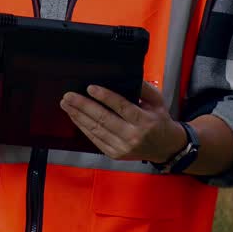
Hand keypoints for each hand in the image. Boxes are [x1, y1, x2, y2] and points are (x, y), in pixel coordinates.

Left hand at [60, 81, 185, 162]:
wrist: (165, 148)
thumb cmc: (160, 121)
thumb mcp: (158, 101)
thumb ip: (144, 88)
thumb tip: (125, 77)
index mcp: (145, 121)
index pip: (121, 107)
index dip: (105, 97)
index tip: (90, 88)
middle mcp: (133, 136)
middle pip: (103, 119)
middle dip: (83, 106)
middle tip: (69, 96)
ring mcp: (122, 148)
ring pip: (96, 130)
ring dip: (78, 116)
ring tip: (67, 105)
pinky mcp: (115, 154)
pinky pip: (95, 139)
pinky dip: (83, 128)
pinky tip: (75, 117)